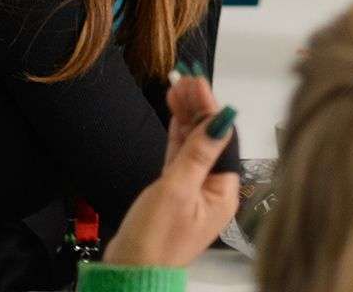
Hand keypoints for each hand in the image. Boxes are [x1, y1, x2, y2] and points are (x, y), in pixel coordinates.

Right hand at [102, 74, 239, 268]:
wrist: (128, 274)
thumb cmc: (153, 243)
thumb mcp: (176, 191)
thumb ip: (197, 152)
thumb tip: (223, 119)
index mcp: (224, 192)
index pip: (222, 139)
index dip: (210, 109)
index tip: (199, 84)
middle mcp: (213, 191)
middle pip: (209, 138)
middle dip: (199, 107)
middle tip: (187, 78)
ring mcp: (194, 192)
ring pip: (193, 144)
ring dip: (187, 116)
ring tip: (178, 87)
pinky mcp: (175, 194)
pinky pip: (180, 156)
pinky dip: (177, 135)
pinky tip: (175, 114)